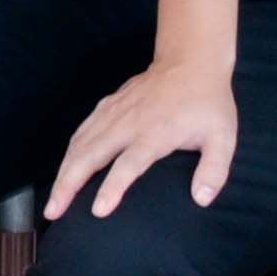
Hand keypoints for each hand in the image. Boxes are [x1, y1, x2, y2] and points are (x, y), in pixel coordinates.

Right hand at [49, 59, 239, 221]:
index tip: (98, 211)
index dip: (112, 188)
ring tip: (53, 199)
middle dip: (68, 184)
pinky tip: (64, 168)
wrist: (190, 63)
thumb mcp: (223, 137)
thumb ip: (214, 170)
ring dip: (63, 172)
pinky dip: (69, 152)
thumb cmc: (207, 104)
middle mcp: (128, 123)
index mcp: (155, 133)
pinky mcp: (107, 106)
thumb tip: (202, 200)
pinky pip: (81, 131)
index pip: (128, 164)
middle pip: (89, 156)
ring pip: (79, 144)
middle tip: (54, 212)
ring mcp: (114, 113)